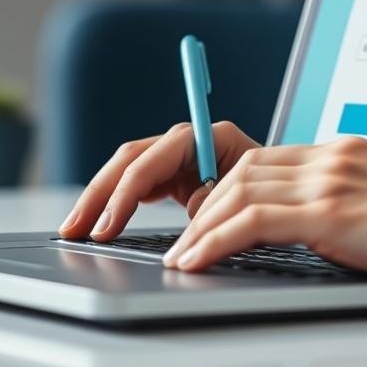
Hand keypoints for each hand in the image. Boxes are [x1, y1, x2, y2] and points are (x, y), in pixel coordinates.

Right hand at [59, 121, 260, 238]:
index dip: (126, 193)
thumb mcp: (253, 197)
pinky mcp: (175, 178)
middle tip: (75, 229)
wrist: (293, 197)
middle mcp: (190, 142)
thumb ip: (218, 199)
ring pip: (128, 171)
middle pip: (131, 160)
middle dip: (99, 194)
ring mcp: (180, 159)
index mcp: (211, 138)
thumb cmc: (278, 195)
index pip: (153, 159)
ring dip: (99, 199)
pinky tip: (97, 224)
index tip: (107, 226)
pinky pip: (137, 186)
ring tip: (74, 229)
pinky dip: (116, 204)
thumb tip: (194, 206)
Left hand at [162, 136, 366, 280]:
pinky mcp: (329, 212)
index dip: (229, 187)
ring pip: (240, 192)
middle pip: (244, 170)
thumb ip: (348, 199)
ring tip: (184, 256)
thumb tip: (320, 224)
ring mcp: (328, 181)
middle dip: (207, 206)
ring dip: (203, 226)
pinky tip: (198, 259)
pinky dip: (216, 239)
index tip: (212, 213)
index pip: (267, 159)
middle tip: (187, 237)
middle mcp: (329, 158)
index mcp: (342, 152)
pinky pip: (253, 221)